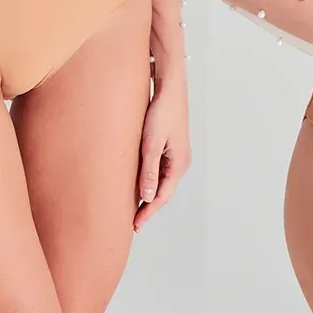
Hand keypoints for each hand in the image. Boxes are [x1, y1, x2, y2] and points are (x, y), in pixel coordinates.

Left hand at [134, 72, 189, 232]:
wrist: (170, 87)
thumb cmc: (161, 111)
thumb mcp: (151, 143)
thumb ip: (149, 171)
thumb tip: (148, 198)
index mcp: (179, 164)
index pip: (162, 197)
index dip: (147, 213)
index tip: (134, 226)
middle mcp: (180, 161)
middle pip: (163, 191)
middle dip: (148, 207)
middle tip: (132, 222)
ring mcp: (176, 153)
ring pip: (161, 180)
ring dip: (148, 193)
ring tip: (132, 205)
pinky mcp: (170, 144)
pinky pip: (160, 168)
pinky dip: (149, 178)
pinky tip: (138, 180)